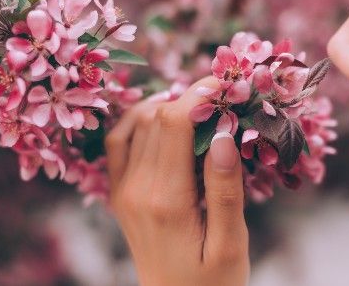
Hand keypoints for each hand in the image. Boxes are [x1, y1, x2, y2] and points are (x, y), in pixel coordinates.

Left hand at [105, 76, 249, 285]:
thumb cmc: (213, 282)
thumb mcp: (230, 243)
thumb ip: (225, 189)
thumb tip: (224, 135)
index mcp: (166, 200)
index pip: (176, 123)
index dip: (200, 94)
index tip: (226, 82)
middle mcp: (137, 189)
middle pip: (157, 118)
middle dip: (190, 96)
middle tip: (222, 93)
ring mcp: (123, 191)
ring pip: (137, 124)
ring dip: (167, 106)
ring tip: (200, 106)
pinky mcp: (119, 194)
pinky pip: (118, 143)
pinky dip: (136, 120)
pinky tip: (160, 116)